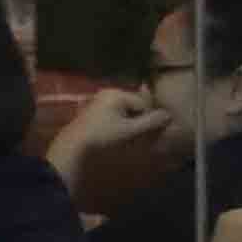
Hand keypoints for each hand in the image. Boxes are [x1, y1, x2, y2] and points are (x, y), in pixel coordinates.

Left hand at [51, 86, 170, 159]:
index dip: (149, 118)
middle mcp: (108, 93)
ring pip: (125, 111)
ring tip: (127, 138)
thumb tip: (169, 115)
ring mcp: (99, 102)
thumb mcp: (130, 130)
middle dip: (139, 120)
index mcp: (117, 94)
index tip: (148, 133)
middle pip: (135, 106)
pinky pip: (115, 115)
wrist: (72, 148)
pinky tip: (116, 136)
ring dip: (130, 124)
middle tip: (138, 136)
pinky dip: (119, 124)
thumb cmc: (103, 136)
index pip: (144, 103)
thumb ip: (151, 122)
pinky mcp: (93, 112)